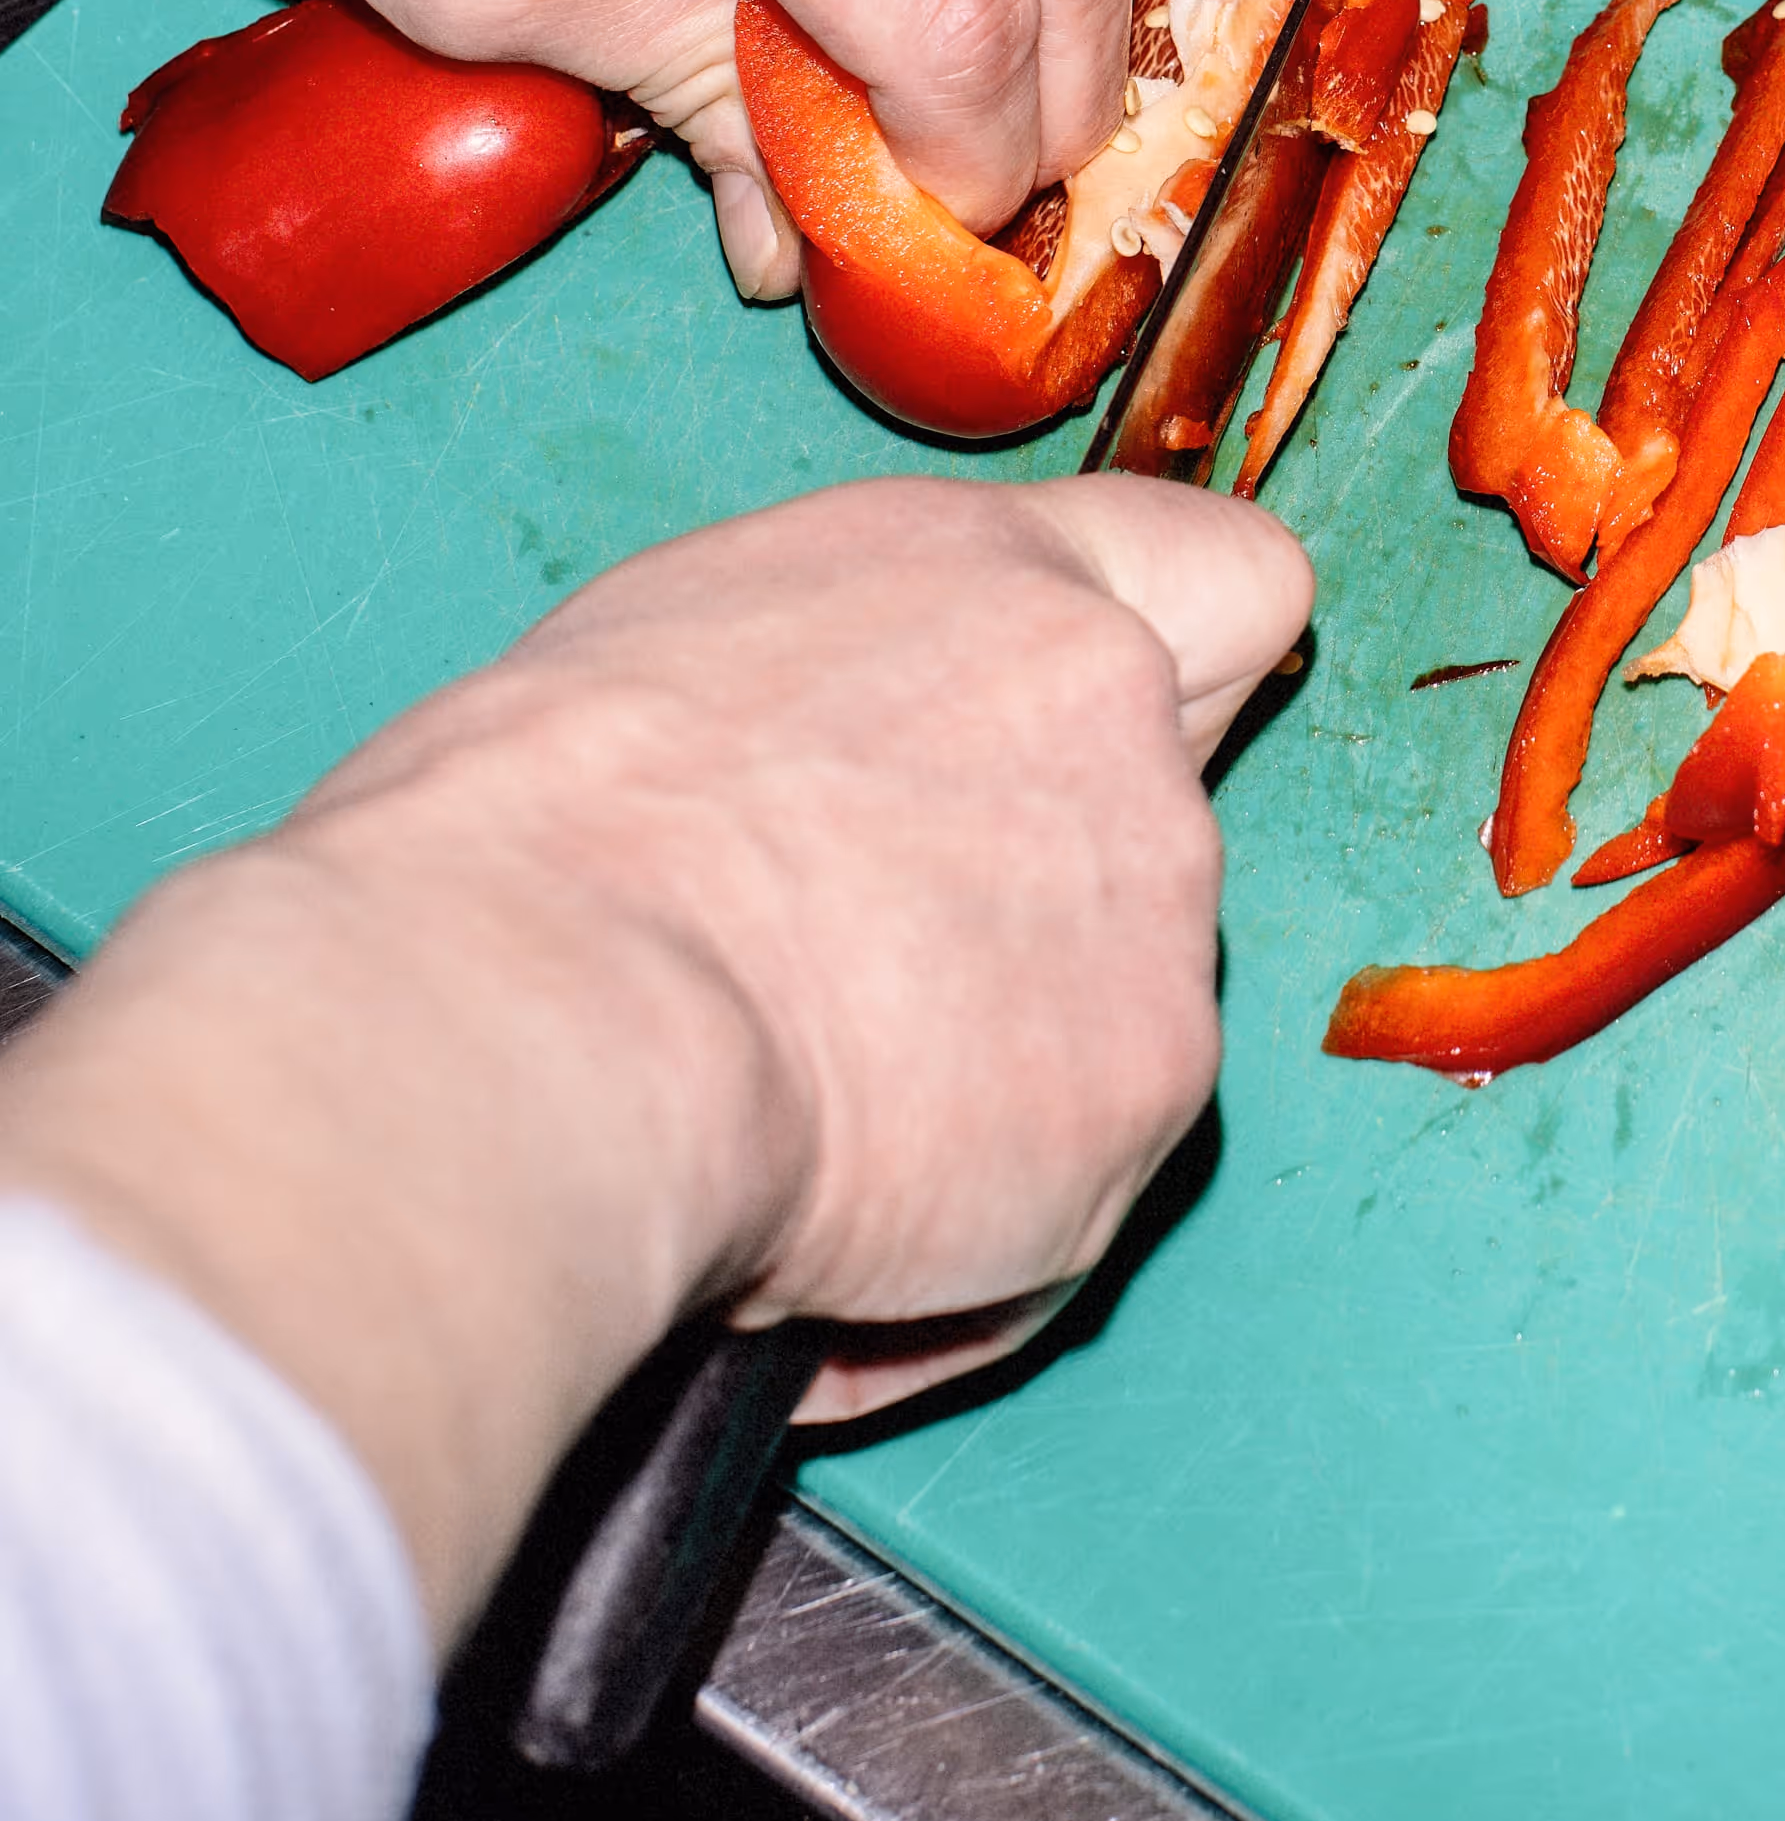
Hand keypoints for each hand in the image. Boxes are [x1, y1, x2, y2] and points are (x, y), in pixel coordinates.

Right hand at [0, 470, 1311, 1638]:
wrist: (534, 997)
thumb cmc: (529, 829)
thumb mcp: (675, 664)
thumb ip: (836, 708)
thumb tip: (819, 821)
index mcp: (990, 573)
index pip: (1218, 579)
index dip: (1181, 680)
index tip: (1091, 763)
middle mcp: (1110, 708)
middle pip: (1145, 833)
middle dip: (1027, 929)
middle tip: (853, 1001)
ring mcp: (1153, 901)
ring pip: (1105, 1026)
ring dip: (989, 1094)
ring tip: (789, 1137)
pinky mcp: (1150, 1084)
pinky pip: (1066, 1197)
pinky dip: (959, 1247)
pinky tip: (804, 1233)